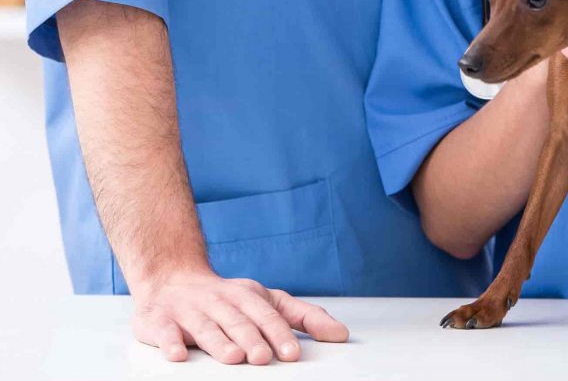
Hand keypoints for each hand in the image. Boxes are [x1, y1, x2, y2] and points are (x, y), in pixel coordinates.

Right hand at [132, 270, 347, 364]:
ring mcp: (189, 310)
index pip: (267, 314)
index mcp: (247, 295)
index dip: (279, 333)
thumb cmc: (228, 299)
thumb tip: (341, 335)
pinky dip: (170, 341)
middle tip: (264, 358)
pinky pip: (164, 331)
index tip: (292, 353)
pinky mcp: (159, 320)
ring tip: (233, 358)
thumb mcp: (268, 301)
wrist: (171, 277)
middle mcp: (219, 301)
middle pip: (238, 322)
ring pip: (206, 327)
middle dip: (252, 340)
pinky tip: (177, 354)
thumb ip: (304, 317)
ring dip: (219, 342)